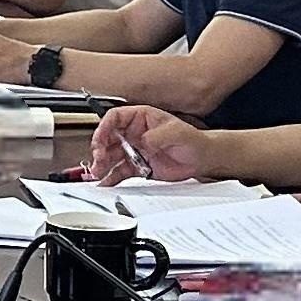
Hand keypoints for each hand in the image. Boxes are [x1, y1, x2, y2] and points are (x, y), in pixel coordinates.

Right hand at [91, 106, 209, 182]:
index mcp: (141, 118)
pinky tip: (106, 182)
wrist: (201, 159)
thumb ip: (157, 135)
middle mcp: (135, 133)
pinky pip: (120, 171)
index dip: (104, 127)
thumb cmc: (192, 140)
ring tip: (98, 173)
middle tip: (98, 160)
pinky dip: (112, 177)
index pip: (115, 118)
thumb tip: (142, 139)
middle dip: (100, 149)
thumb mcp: (177, 132)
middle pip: (109, 138)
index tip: (100, 139)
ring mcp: (135, 150)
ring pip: (111, 156)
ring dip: (102, 164)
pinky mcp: (138, 166)